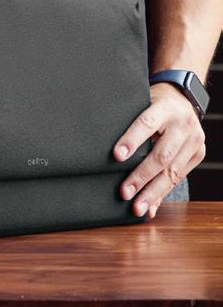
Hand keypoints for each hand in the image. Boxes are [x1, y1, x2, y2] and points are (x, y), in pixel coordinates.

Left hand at [112, 82, 205, 218]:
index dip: (132, 140)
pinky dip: (162, 193)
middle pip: (161, 155)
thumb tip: (108, 148)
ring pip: (172, 171)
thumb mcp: (141, 103)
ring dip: (152, 193)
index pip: (146, 123)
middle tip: (124, 192)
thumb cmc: (152, 103)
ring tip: (136, 207)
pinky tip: (150, 206)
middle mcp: (183, 125)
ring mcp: (194, 140)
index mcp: (165, 108)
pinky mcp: (198, 154)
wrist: (183, 99)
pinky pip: (179, 177)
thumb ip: (129, 121)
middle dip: (141, 176)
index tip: (117, 156)